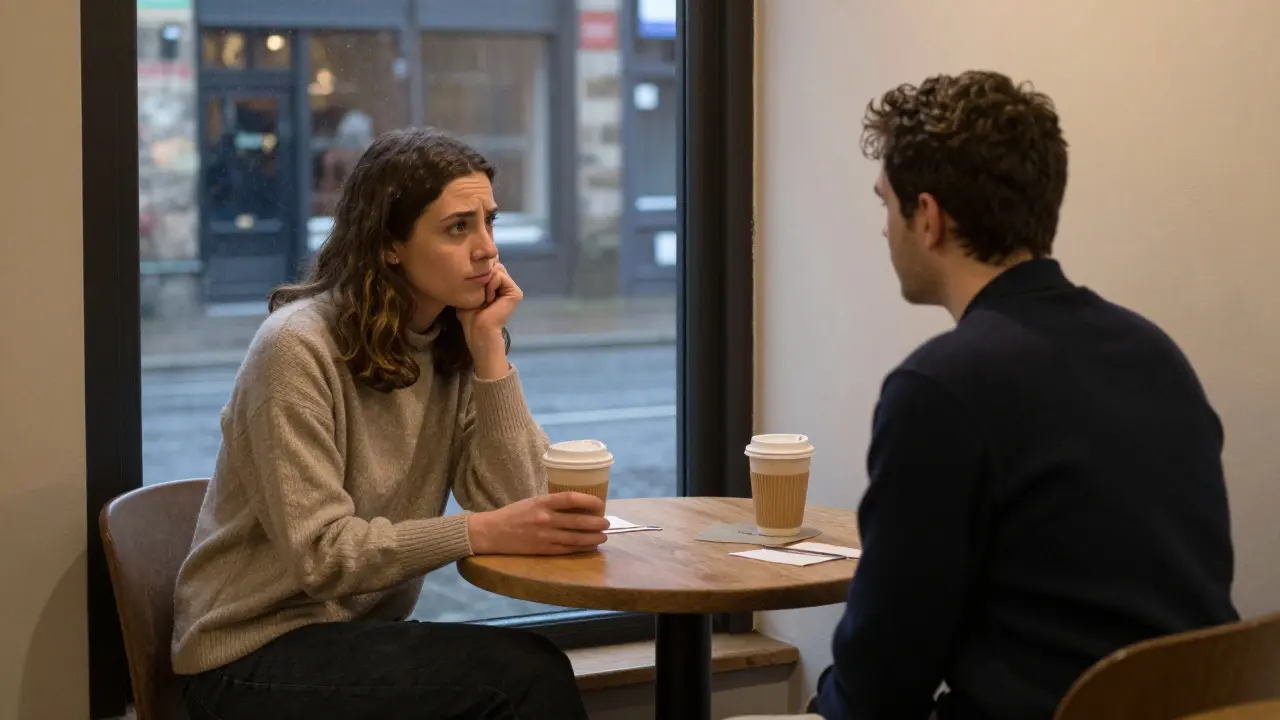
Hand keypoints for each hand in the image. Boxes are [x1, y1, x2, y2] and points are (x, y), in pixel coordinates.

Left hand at [458, 262, 520, 358]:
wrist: (478, 329)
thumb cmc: (470, 314)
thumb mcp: (469, 290)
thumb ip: (475, 275)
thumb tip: (476, 258)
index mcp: (498, 284)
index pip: (490, 265)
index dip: (480, 270)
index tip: (474, 286)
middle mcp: (507, 284)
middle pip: (494, 264)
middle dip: (483, 276)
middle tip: (479, 294)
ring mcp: (512, 288)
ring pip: (497, 268)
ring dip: (486, 282)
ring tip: (485, 298)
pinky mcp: (515, 292)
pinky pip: (500, 276)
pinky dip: (491, 286)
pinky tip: (489, 299)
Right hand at [468, 492, 609, 555]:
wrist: (492, 532)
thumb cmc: (513, 514)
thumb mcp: (532, 501)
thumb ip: (552, 503)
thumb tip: (577, 505)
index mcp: (542, 502)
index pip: (571, 498)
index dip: (589, 500)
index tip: (600, 503)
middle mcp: (545, 519)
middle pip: (578, 521)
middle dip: (596, 522)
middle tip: (607, 523)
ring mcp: (545, 536)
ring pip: (576, 538)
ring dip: (593, 538)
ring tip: (603, 536)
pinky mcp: (543, 550)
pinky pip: (567, 550)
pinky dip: (581, 548)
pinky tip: (590, 546)